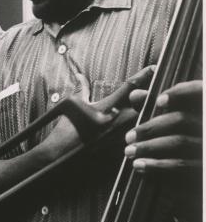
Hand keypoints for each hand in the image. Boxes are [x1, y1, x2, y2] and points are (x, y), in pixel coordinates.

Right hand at [38, 66, 154, 159]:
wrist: (62, 154)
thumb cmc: (67, 127)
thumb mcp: (72, 104)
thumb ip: (81, 89)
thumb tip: (80, 75)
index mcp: (107, 106)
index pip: (130, 86)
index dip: (144, 75)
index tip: (155, 68)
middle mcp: (118, 119)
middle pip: (145, 103)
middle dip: (152, 96)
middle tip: (159, 89)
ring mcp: (123, 134)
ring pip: (145, 120)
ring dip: (149, 112)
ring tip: (155, 108)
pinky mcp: (123, 147)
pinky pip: (138, 135)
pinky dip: (142, 128)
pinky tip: (146, 128)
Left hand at [124, 80, 201, 171]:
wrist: (197, 171)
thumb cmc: (182, 137)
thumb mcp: (174, 118)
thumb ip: (156, 105)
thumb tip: (135, 95)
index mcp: (203, 109)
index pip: (200, 90)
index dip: (181, 93)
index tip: (159, 101)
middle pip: (181, 119)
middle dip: (150, 127)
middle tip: (128, 137)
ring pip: (179, 141)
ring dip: (149, 146)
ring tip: (129, 151)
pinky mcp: (204, 168)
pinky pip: (182, 164)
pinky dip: (157, 165)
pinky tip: (139, 165)